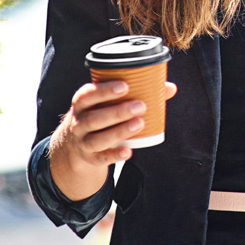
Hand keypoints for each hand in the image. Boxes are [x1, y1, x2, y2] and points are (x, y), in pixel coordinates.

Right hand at [48, 79, 177, 200]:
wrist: (74, 143)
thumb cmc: (100, 114)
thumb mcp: (108, 102)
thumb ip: (138, 93)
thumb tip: (170, 88)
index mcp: (82, 104)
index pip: (87, 95)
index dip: (104, 90)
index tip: (125, 86)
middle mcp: (78, 123)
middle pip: (94, 118)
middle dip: (118, 112)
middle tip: (141, 106)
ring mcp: (82, 142)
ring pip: (97, 139)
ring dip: (119, 132)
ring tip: (140, 123)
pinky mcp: (90, 158)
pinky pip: (100, 158)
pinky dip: (114, 155)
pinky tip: (128, 151)